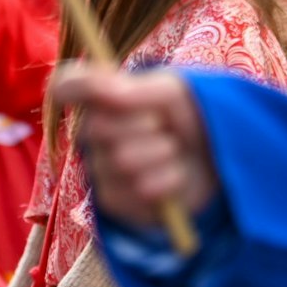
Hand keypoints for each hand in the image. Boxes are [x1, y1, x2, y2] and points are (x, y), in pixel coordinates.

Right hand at [49, 63, 218, 230]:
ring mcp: (101, 169)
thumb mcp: (174, 91)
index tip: (106, 84)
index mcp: (100, 98)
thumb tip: (105, 89)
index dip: (76, 84)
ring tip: (174, 152)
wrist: (218, 158)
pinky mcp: (116, 202)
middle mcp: (93, 134)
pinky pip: (139, 190)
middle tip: (164, 125)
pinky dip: (168, 181)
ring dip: (162, 154)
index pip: (68, 85)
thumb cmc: (192, 116)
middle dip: (143, 125)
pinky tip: (174, 177)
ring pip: (122, 161)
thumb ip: (138, 89)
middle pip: (97, 127)